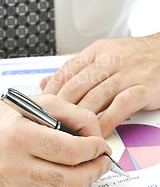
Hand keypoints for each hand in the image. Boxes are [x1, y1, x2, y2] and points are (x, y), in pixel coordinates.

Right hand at [0, 95, 111, 186]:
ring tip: (86, 162)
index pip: (70, 151)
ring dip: (83, 177)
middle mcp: (16, 165)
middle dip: (95, 170)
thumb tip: (95, 132)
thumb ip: (70, 113)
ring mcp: (16, 184)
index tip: (99, 143)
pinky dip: (62, 180)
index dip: (93, 149)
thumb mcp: (34, 102)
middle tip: (102, 159)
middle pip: (71, 179)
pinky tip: (61, 166)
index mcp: (20, 136)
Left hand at [41, 33, 159, 136]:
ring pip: (96, 97)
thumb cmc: (134, 57)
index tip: (41, 108)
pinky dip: (107, 121)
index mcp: (96, 52)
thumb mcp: (102, 56)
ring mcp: (127, 73)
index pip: (66, 72)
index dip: (51, 93)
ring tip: (70, 134)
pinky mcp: (144, 87)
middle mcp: (109, 60)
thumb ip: (74, 71)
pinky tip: (99, 133)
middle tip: (51, 126)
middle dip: (61, 108)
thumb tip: (44, 83)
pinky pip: (121, 106)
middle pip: (77, 86)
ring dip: (81, 118)